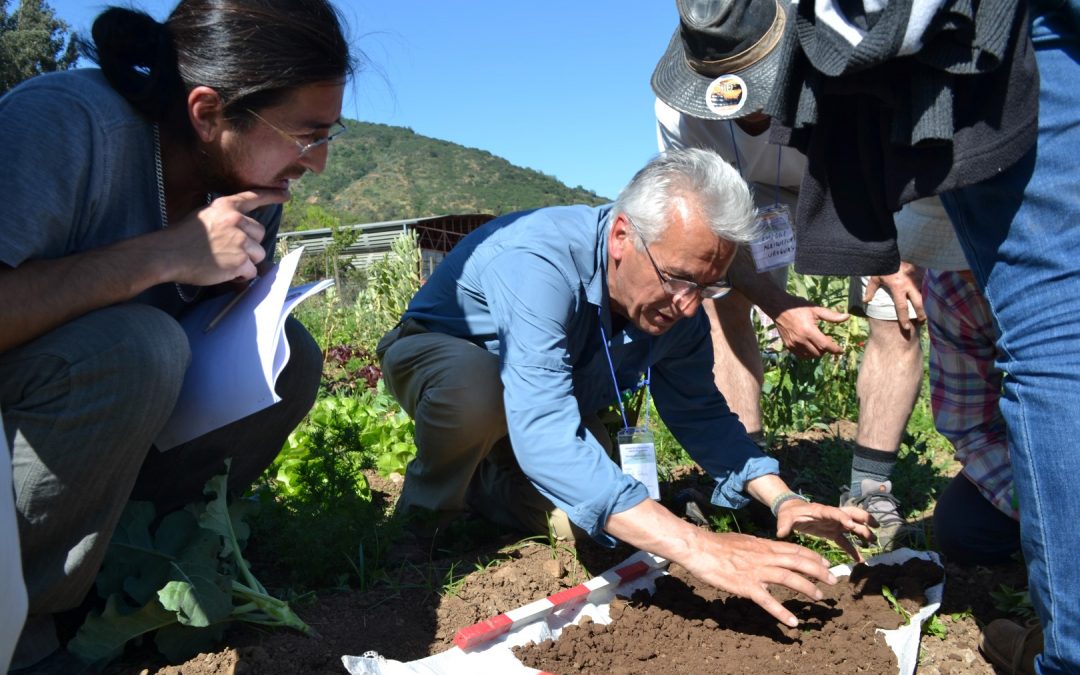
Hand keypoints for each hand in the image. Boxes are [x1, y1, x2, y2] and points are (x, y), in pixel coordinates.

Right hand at [161, 189, 287, 285]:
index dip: (272, 195)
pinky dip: (241, 275)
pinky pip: (251, 270)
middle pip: (260, 233)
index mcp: (226, 206)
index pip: (254, 197)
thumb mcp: (205, 215)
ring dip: (246, 261)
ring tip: (225, 261)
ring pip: (258, 253)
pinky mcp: (239, 260)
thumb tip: (243, 229)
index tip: (286, 194)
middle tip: (228, 250)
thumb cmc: (182, 237)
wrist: (167, 254)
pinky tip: (225, 272)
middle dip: (249, 244)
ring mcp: (239, 241)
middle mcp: (236, 220)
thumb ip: (225, 217)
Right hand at [677, 530, 839, 626]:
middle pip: (799, 562)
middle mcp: (764, 557)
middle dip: (819, 571)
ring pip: (789, 578)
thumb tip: (769, 551)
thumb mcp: (744, 541)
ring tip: (819, 597)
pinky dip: (781, 613)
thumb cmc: (717, 544)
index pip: (795, 550)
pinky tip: (792, 623)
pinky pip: (768, 601)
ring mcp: (756, 572)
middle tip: (833, 581)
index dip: (813, 557)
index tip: (826, 563)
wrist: (699, 548)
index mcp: (764, 546)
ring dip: (807, 588)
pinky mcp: (746, 586)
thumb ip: (759, 548)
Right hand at [772, 301, 848, 357]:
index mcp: (809, 331)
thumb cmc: (798, 307)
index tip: (841, 350)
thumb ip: (832, 316)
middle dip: (826, 349)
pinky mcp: (788, 346)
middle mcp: (801, 340)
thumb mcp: (816, 309)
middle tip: (828, 339)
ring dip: (818, 352)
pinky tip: (811, 345)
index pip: (825, 346)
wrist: (779, 308)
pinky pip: (802, 355)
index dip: (835, 349)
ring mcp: (793, 344)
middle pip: (819, 353)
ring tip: (819, 342)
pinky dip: (809, 353)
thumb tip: (847, 317)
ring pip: (811, 356)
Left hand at [774, 500, 874, 562]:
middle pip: (851, 513)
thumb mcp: (784, 517)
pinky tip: (860, 561)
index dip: (843, 517)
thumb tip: (780, 533)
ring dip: (863, 532)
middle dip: (864, 518)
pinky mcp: (833, 533)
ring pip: (852, 527)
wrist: (791, 512)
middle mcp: (831, 516)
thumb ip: (784, 524)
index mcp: (821, 510)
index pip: (835, 512)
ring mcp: (834, 524)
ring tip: (873, 542)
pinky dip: (853, 550)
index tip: (852, 525)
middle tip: (875, 526)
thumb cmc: (789, 513)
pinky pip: (845, 542)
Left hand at [863, 262, 925, 332]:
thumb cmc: (883, 264)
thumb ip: (871, 290)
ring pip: (924, 294)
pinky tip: (929, 298)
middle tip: (922, 321)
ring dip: (926, 303)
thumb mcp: (875, 277)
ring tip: (927, 311)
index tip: (906, 327)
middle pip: (918, 303)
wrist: (892, 250)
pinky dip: (927, 292)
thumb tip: (865, 302)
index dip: (904, 319)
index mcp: (897, 287)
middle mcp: (909, 284)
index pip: (901, 307)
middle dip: (921, 313)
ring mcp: (916, 279)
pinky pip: (925, 285)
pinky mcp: (921, 273)